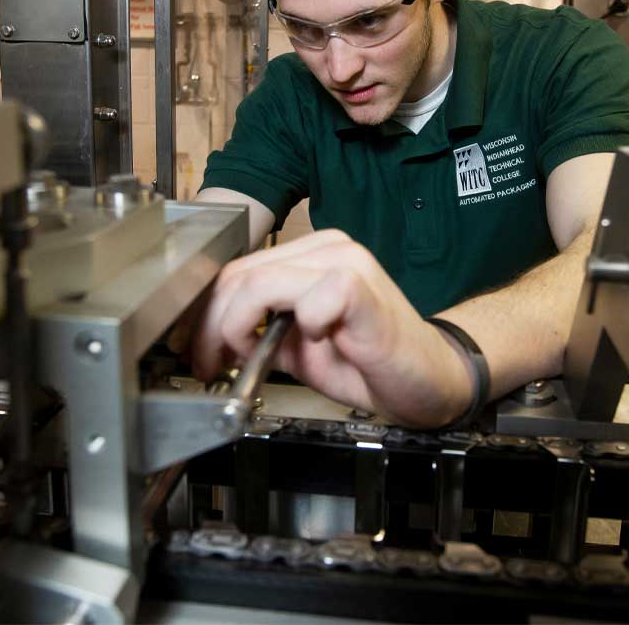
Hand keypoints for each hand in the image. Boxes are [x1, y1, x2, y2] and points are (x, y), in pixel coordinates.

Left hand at [192, 229, 471, 427]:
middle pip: (239, 275)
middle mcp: (328, 248)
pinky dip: (298, 327)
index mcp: (311, 255)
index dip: (207, 313)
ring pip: (259, 282)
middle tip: (208, 366)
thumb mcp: (300, 348)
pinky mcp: (360, 286)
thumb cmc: (371, 362)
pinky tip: (313, 344)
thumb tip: (215, 337)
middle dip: (211, 326)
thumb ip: (261, 331)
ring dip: (238, 328)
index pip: (237, 270)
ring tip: (244, 360)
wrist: (429, 380)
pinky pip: (309, 298)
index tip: (198, 351)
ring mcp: (345, 263)